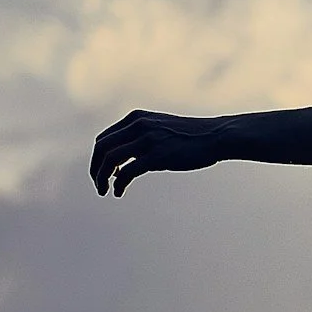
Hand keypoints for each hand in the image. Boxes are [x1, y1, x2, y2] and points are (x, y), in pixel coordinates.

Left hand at [90, 110, 228, 197]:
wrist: (216, 136)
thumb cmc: (191, 137)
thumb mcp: (161, 129)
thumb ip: (142, 138)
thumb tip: (126, 161)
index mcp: (136, 118)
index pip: (104, 139)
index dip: (98, 158)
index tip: (103, 173)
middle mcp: (138, 126)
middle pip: (102, 148)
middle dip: (95, 169)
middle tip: (98, 185)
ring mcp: (147, 140)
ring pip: (110, 160)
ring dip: (102, 178)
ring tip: (104, 191)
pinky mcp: (157, 156)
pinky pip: (127, 172)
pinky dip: (118, 184)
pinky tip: (118, 193)